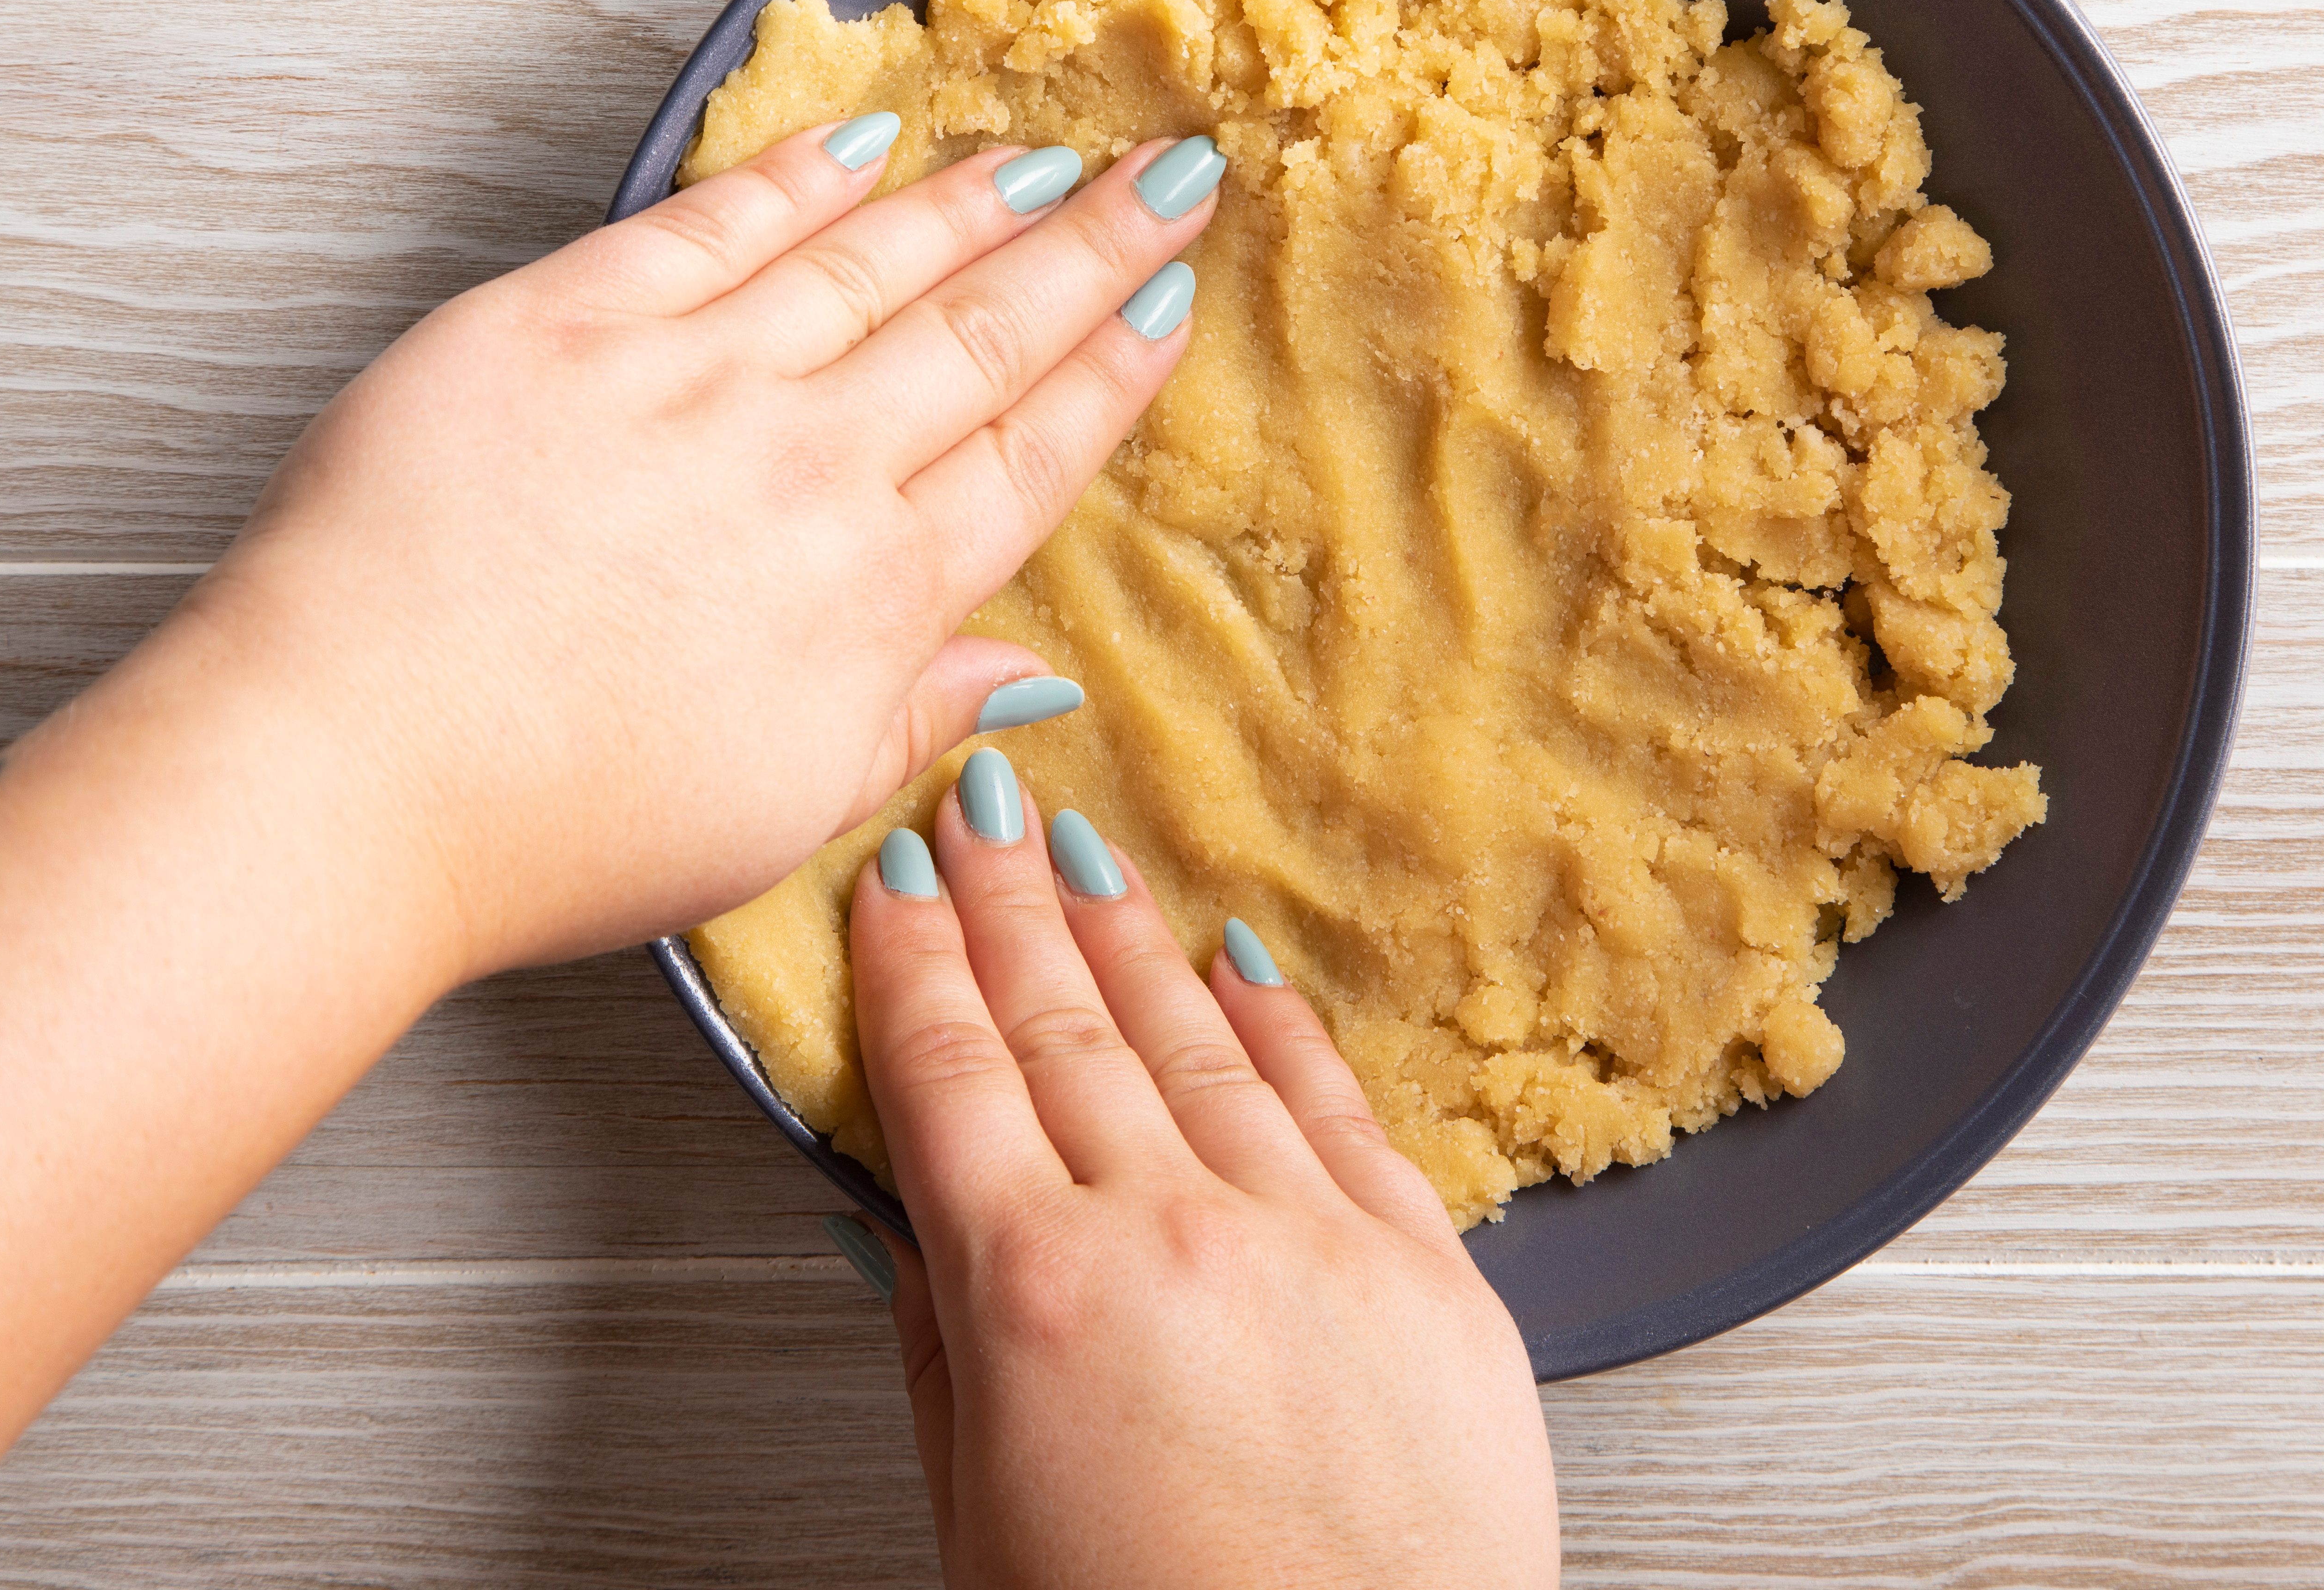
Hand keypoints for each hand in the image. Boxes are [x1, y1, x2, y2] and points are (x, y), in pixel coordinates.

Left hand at [183, 122, 1215, 979]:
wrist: (350, 770)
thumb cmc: (557, 825)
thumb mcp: (779, 814)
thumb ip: (911, 721)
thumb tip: (1031, 681)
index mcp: (869, 597)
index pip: (1029, 457)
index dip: (1113, 373)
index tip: (1174, 302)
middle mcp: (805, 469)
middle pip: (983, 336)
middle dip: (1094, 248)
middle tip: (1173, 174)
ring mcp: (686, 383)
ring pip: (869, 262)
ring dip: (972, 200)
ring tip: (1046, 152)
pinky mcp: (561, 324)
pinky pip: (709, 224)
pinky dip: (796, 178)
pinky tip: (863, 140)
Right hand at [849, 756, 1559, 1589]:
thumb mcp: (980, 1514)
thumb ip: (946, 1346)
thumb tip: (908, 1215)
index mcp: (1034, 1296)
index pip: (951, 1075)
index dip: (916, 959)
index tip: (898, 875)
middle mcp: (1170, 1235)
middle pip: (1065, 1031)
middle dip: (1011, 908)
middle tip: (979, 809)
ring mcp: (1309, 1238)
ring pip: (1198, 1045)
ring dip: (1130, 941)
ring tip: (1088, 857)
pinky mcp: (1425, 1268)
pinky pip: (1337, 1109)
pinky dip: (1280, 1025)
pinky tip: (1237, 959)